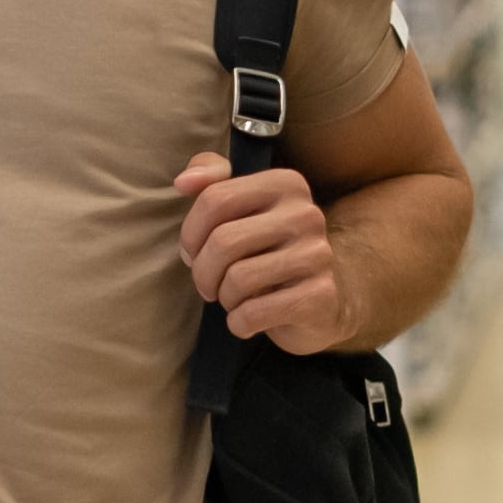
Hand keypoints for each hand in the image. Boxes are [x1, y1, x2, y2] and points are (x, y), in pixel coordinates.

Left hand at [174, 153, 352, 353]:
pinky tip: (246, 319)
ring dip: (224, 298)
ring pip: (237, 279)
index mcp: (286, 184)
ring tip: (233, 298)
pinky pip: (254, 313)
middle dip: (202, 272)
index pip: (216, 199)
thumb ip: (211, 180)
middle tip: (208, 284)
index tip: (193, 252)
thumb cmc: (266, 250)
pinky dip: (238, 322)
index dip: (191, 233)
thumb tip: (182, 182)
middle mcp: (306, 214)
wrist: (319, 300)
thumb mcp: (242, 207)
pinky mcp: (320, 296)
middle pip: (223, 241)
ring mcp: (318, 255)